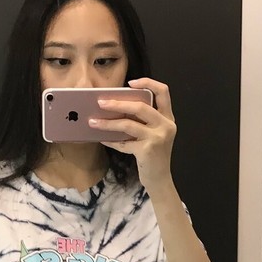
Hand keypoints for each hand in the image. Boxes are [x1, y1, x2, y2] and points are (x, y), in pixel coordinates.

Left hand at [89, 77, 175, 192]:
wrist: (160, 179)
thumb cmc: (153, 155)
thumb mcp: (154, 134)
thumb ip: (144, 120)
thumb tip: (116, 107)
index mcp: (168, 117)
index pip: (163, 92)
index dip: (148, 83)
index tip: (130, 83)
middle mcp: (166, 125)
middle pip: (140, 107)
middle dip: (118, 103)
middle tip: (101, 102)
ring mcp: (158, 138)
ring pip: (128, 124)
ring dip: (108, 123)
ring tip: (93, 122)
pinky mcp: (147, 150)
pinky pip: (124, 143)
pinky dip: (111, 141)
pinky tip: (101, 139)